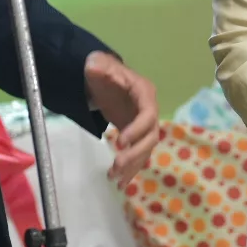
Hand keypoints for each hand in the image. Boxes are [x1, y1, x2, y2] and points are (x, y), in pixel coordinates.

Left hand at [83, 51, 158, 187]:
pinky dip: (130, 170)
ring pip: (145, 150)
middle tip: (116, 164)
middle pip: (151, 136)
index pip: (149, 115)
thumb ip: (100, 67)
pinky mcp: (136, 135)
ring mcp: (143, 125)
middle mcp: (149, 110)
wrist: (102, 77)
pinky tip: (120, 183)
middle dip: (135, 153)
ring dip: (132, 165)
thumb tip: (95, 69)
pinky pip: (138, 155)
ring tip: (114, 178)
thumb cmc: (102, 70)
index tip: (119, 142)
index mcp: (144, 93)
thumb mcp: (99, 64)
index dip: (137, 129)